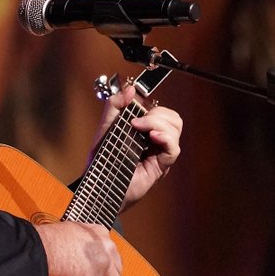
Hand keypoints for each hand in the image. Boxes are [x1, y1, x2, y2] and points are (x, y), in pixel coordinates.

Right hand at [34, 220, 122, 275]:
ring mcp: (102, 266)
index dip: (108, 265)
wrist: (41, 250)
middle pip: (117, 269)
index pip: (112, 252)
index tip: (104, 272)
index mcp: (100, 233)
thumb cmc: (49, 240)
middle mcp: (106, 248)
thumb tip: (82, 252)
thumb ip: (85, 241)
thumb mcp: (73, 231)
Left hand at [88, 81, 182, 210]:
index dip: (152, 106)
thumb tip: (130, 90)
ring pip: (176, 129)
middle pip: (173, 118)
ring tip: (142, 130)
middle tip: (138, 121)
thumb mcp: (105, 128)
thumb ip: (114, 106)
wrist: (99, 185)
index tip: (135, 107)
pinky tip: (153, 137)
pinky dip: (166, 138)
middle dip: (157, 114)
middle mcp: (154, 140)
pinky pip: (174, 149)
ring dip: (159, 124)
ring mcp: (158, 152)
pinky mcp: (160, 166)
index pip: (161, 111)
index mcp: (144, 130)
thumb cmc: (101, 161)